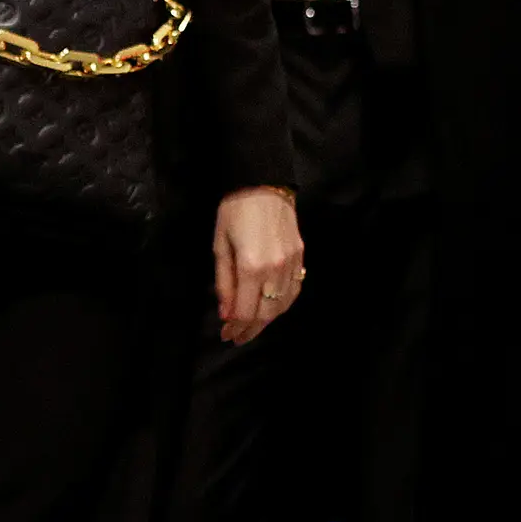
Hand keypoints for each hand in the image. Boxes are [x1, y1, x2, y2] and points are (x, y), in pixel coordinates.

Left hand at [211, 186, 304, 344]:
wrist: (264, 184)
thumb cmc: (234, 211)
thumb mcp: (220, 246)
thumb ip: (224, 282)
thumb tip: (226, 312)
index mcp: (251, 267)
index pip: (245, 310)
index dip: (235, 327)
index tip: (225, 334)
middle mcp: (274, 270)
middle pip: (266, 314)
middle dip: (250, 330)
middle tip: (237, 337)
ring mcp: (291, 264)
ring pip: (282, 305)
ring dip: (267, 321)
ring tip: (252, 327)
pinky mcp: (300, 257)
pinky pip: (294, 290)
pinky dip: (283, 305)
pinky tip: (272, 309)